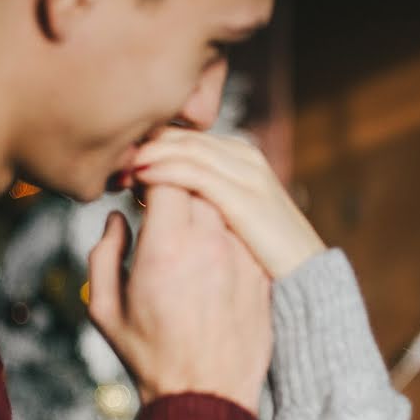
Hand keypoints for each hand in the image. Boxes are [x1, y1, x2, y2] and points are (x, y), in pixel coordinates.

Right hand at [87, 185, 271, 414]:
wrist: (207, 398)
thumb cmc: (150, 356)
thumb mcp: (105, 310)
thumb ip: (104, 254)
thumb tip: (116, 219)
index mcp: (167, 247)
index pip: (167, 175)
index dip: (152, 172)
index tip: (140, 187)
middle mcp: (210, 243)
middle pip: (199, 182)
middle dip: (178, 183)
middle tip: (161, 201)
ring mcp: (242, 256)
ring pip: (225, 204)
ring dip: (204, 205)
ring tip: (186, 227)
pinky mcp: (261, 272)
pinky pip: (243, 232)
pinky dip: (226, 230)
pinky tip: (210, 250)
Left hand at [129, 128, 325, 278]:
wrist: (306, 282)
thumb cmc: (262, 256)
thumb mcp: (228, 218)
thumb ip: (198, 200)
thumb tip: (149, 197)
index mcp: (239, 158)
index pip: (185, 137)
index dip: (150, 143)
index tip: (118, 160)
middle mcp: (244, 158)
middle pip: (183, 137)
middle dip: (146, 144)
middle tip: (112, 158)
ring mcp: (248, 175)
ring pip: (187, 150)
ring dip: (150, 154)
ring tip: (121, 165)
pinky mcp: (246, 199)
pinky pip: (197, 175)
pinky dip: (166, 171)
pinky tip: (142, 176)